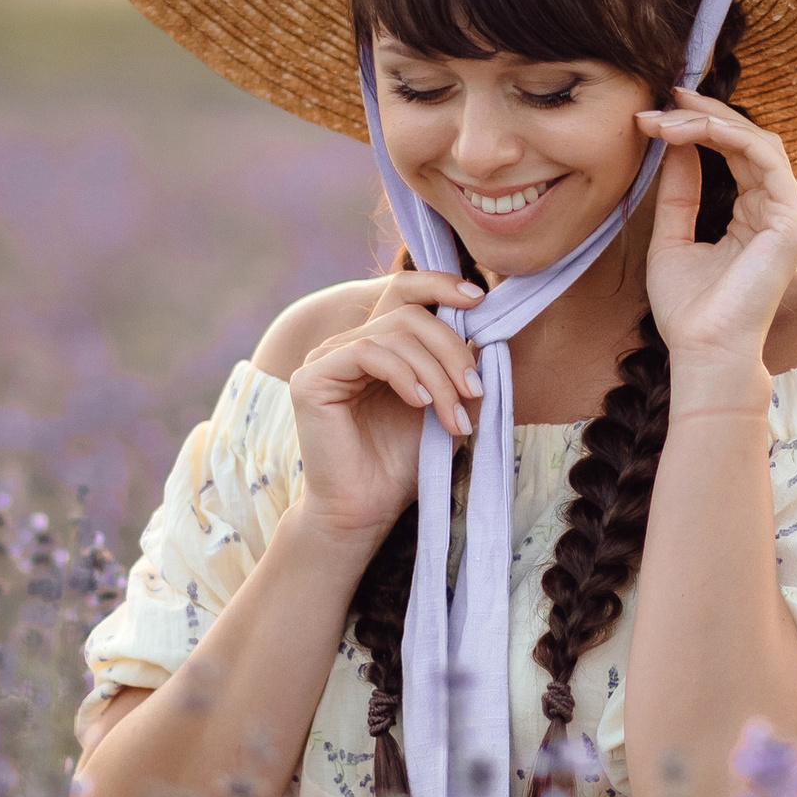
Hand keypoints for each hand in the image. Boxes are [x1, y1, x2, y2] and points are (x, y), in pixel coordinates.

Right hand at [289, 272, 485, 539]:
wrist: (366, 511)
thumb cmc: (402, 463)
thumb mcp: (444, 405)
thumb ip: (457, 368)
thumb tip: (485, 331)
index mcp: (377, 346)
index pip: (404, 294)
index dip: (440, 285)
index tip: (480, 299)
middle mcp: (347, 345)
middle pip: (410, 316)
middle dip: (451, 350)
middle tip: (476, 391)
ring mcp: (326, 358)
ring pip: (394, 334)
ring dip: (436, 372)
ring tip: (452, 414)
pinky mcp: (311, 378)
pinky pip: (366, 352)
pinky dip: (403, 374)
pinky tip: (419, 403)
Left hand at [635, 95, 796, 394]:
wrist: (701, 350)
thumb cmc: (687, 309)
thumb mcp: (671, 237)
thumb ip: (678, 191)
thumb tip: (675, 144)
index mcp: (752, 216)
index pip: (735, 154)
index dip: (699, 126)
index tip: (656, 115)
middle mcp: (776, 212)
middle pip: (749, 140)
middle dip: (704, 113)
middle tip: (664, 99)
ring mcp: (789, 216)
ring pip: (759, 142)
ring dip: (711, 121)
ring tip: (668, 117)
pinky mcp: (792, 223)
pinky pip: (765, 160)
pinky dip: (728, 136)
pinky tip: (690, 131)